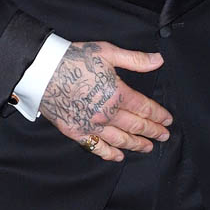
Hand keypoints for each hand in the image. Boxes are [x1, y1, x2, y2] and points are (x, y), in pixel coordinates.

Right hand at [40, 40, 170, 161]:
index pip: (144, 108)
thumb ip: (135, 60)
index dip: (158, 115)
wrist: (41, 70)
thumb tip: (159, 60)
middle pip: (135, 126)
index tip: (168, 120)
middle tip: (164, 136)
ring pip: (119, 139)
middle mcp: (107, 114)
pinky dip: (109, 153)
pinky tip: (119, 156)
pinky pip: (96, 147)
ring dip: (136, 144)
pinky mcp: (75, 131)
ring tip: (147, 147)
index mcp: (117, 94)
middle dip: (152, 131)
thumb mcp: (108, 52)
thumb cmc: (74, 58)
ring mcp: (91, 125)